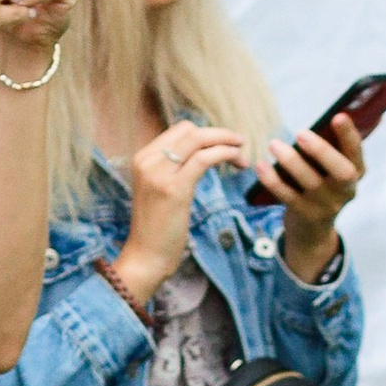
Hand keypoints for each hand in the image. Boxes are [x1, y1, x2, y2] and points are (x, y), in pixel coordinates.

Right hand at [108, 119, 246, 304]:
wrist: (146, 256)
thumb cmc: (157, 226)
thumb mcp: (159, 188)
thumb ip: (173, 168)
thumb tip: (201, 152)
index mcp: (143, 157)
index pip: (180, 130)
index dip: (207, 133)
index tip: (225, 145)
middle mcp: (147, 160)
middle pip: (190, 130)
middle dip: (220, 134)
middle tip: (239, 146)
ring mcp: (158, 173)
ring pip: (198, 140)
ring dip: (226, 142)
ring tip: (242, 155)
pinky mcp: (173, 188)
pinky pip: (204, 159)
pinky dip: (224, 154)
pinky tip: (237, 161)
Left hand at [255, 112, 366, 282]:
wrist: (312, 230)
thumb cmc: (321, 186)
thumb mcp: (331, 170)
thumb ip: (329, 149)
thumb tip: (324, 120)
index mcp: (356, 172)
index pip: (357, 152)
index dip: (349, 135)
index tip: (339, 115)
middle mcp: (346, 190)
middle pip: (341, 172)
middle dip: (321, 151)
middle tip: (299, 133)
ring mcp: (327, 206)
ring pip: (311, 183)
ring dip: (291, 162)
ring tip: (274, 144)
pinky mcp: (306, 216)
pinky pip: (288, 197)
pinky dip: (273, 181)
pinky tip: (261, 165)